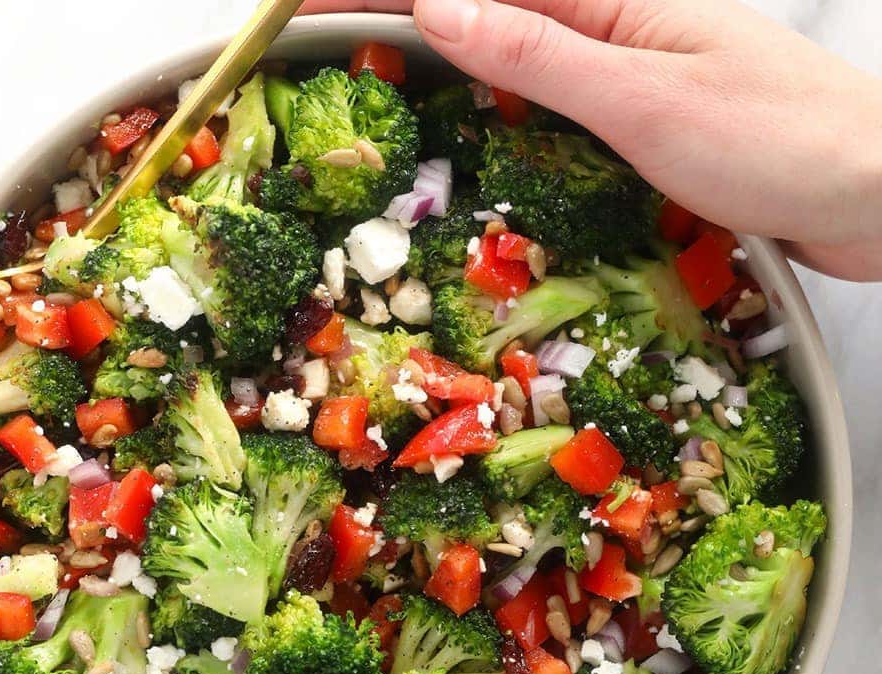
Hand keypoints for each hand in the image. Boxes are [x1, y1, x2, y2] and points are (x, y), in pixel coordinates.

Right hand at [300, 0, 881, 279]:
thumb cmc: (779, 141)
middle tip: (311, 17)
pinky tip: (468, 91)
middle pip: (482, 4)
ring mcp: (625, 64)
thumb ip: (539, 55)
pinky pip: (546, 89)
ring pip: (509, 42)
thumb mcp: (643, 97)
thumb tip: (439, 6)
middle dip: (397, 8)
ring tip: (368, 44)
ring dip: (439, 38)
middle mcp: (609, 20)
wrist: (876, 190)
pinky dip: (494, 84)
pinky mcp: (640, 110)